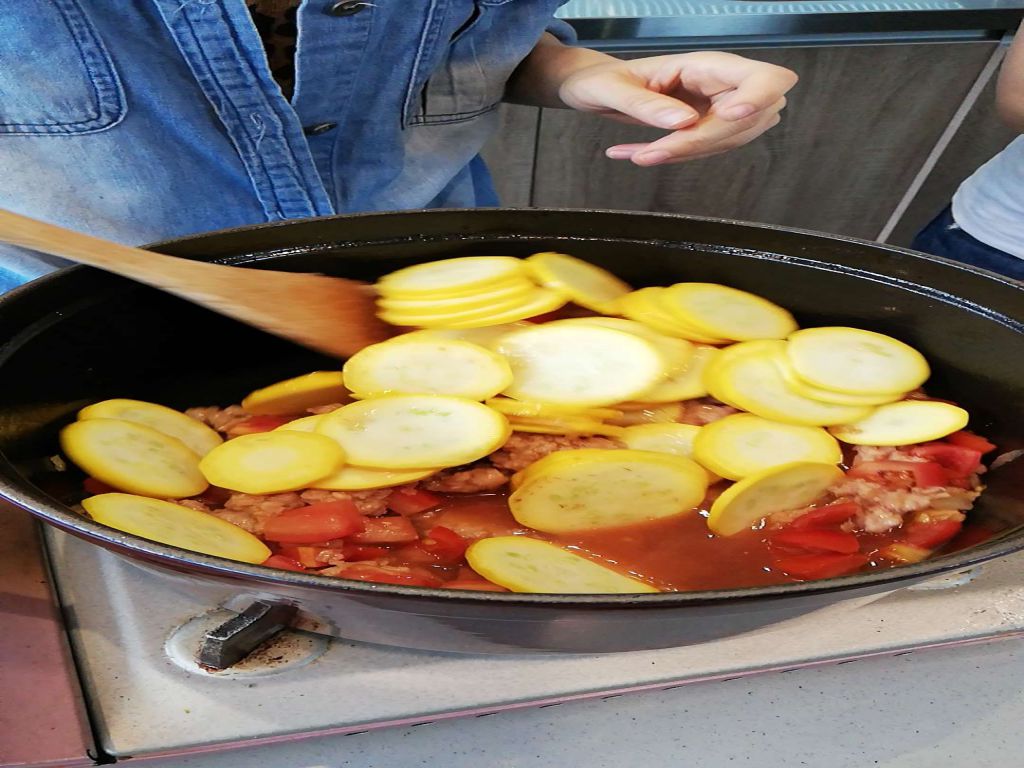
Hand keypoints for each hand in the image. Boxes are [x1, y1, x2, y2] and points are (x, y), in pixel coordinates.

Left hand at [557, 52, 797, 165]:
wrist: (596, 90)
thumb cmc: (604, 80)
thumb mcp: (614, 90)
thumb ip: (647, 104)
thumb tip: (683, 123)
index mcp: (707, 65)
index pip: (764, 78)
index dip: (760, 97)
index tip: (731, 114)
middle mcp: (720, 87)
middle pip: (748, 122)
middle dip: (704, 141)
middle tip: (651, 152)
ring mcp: (716, 110)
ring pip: (727, 143)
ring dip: (685, 154)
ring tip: (639, 154)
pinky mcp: (705, 130)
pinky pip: (704, 151)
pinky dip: (674, 157)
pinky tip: (637, 154)